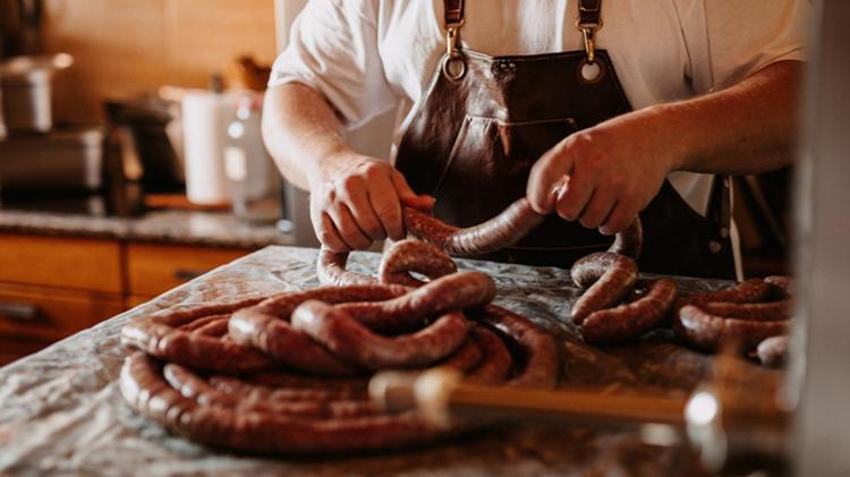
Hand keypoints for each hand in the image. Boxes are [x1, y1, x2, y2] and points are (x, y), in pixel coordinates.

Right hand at [309, 153, 433, 251]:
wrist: (329, 163)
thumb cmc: (367, 174)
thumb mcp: (391, 177)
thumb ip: (409, 196)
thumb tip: (429, 205)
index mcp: (372, 174)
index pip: (389, 212)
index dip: (397, 229)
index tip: (397, 230)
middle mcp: (349, 185)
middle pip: (371, 227)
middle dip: (381, 234)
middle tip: (381, 229)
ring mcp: (330, 200)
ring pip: (352, 237)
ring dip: (364, 242)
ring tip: (367, 232)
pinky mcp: (316, 214)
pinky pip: (332, 242)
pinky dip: (345, 245)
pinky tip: (351, 236)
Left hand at [526, 110, 674, 234]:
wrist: (655, 136)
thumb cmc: (610, 144)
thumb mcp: (580, 144)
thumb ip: (557, 169)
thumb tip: (540, 204)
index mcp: (575, 147)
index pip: (545, 177)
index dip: (539, 198)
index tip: (542, 205)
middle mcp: (595, 163)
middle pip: (566, 210)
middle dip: (570, 210)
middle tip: (580, 198)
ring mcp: (616, 181)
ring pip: (588, 221)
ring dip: (591, 216)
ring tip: (600, 197)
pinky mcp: (634, 197)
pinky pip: (611, 226)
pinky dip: (609, 224)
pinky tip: (612, 208)